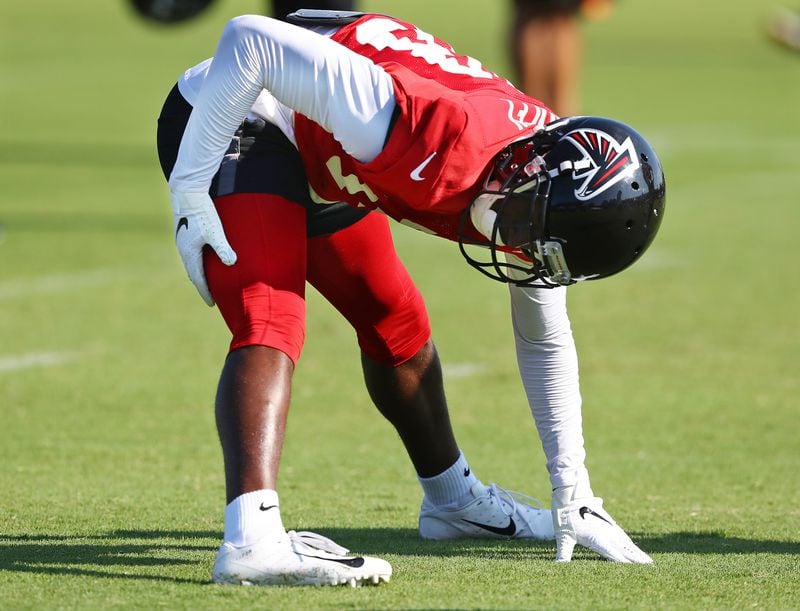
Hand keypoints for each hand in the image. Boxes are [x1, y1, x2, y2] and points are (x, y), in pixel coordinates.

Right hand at [171, 191, 236, 305]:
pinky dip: (198, 263)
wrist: (186, 192)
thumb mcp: (215, 231)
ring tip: (208, 283)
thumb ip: (223, 248)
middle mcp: (184, 250)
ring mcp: (182, 241)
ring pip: (192, 264)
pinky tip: (204, 261)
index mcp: (190, 253)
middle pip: (193, 273)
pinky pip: (191, 254)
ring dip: (199, 274)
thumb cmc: (202, 212)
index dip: (205, 292)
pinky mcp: (185, 233)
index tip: (212, 303)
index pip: (198, 279)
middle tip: (211, 297)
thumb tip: (231, 263)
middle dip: (202, 286)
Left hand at [552, 489, 652, 563]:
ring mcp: (608, 526)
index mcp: (596, 538)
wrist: (571, 490)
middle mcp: (606, 533)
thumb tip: (557, 568)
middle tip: (652, 569)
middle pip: (624, 549)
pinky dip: (629, 543)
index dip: (624, 564)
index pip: (613, 555)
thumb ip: (563, 554)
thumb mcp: (563, 536)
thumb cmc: (564, 513)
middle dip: (637, 559)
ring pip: (625, 542)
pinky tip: (632, 546)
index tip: (638, 573)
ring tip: (648, 561)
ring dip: (636, 551)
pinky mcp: (607, 521)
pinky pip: (622, 535)